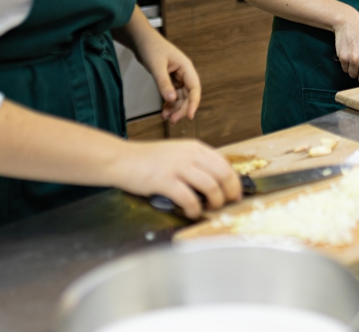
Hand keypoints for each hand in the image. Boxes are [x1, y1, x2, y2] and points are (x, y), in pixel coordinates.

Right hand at [112, 139, 240, 218]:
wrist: (122, 159)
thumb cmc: (148, 160)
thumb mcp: (177, 153)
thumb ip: (196, 163)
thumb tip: (216, 181)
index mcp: (195, 147)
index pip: (225, 164)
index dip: (234, 182)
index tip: (236, 194)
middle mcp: (190, 154)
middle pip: (223, 175)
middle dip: (229, 193)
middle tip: (226, 204)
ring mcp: (178, 166)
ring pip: (211, 186)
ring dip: (214, 202)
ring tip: (209, 208)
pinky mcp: (165, 180)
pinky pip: (189, 198)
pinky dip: (194, 208)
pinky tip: (191, 211)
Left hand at [140, 34, 200, 122]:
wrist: (140, 39)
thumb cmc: (151, 46)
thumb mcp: (157, 66)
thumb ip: (164, 83)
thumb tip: (171, 100)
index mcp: (186, 67)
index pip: (194, 88)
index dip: (193, 103)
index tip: (189, 116)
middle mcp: (184, 73)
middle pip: (188, 96)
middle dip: (181, 109)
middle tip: (172, 120)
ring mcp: (176, 77)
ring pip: (180, 97)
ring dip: (174, 108)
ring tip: (165, 117)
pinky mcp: (169, 79)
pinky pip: (172, 95)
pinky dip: (168, 104)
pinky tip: (164, 110)